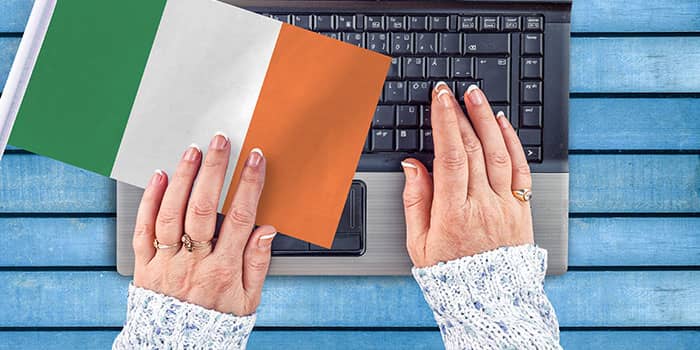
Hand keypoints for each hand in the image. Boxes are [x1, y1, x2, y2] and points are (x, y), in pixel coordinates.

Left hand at [131, 133, 275, 314]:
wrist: (178, 346)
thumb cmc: (215, 322)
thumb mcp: (248, 300)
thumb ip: (257, 263)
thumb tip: (266, 230)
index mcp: (223, 270)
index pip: (239, 218)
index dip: (248, 185)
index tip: (254, 160)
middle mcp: (193, 263)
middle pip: (202, 208)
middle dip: (213, 170)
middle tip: (220, 143)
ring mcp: (166, 262)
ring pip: (171, 213)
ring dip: (182, 178)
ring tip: (193, 152)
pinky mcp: (144, 265)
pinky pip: (144, 229)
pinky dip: (150, 200)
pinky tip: (159, 177)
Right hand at [401, 83, 533, 267]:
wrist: (490, 298)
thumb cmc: (451, 272)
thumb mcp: (419, 244)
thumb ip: (415, 201)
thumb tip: (412, 165)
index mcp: (453, 214)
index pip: (450, 157)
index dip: (445, 123)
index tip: (439, 100)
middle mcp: (482, 206)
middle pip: (473, 149)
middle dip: (460, 115)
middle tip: (451, 92)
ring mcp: (505, 205)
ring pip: (498, 153)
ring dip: (486, 120)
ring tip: (476, 97)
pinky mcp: (521, 207)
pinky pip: (520, 168)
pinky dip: (511, 142)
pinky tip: (501, 123)